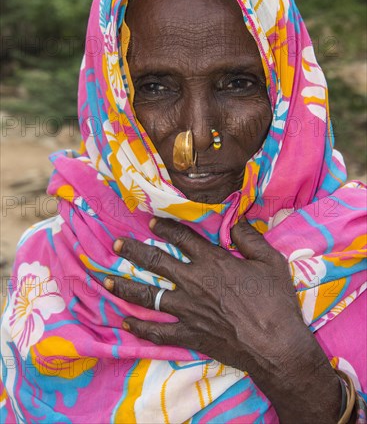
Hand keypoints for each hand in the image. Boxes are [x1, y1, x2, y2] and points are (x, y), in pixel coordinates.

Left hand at [104, 217, 340, 422]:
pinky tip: (126, 324)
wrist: (275, 346)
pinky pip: (158, 332)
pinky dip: (140, 328)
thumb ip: (249, 238)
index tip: (150, 222)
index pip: (182, 238)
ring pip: (148, 295)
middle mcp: (193, 282)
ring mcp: (187, 310)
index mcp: (212, 262)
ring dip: (125, 287)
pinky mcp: (189, 334)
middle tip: (116, 245)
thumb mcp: (270, 261)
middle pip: (156, 262)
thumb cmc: (275, 302)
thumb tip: (235, 221)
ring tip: (106, 282)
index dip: (165, 227)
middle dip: (133, 251)